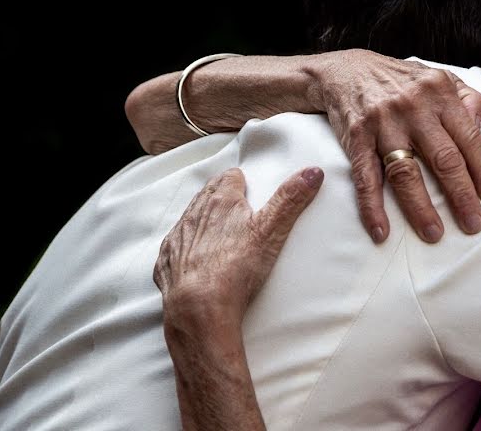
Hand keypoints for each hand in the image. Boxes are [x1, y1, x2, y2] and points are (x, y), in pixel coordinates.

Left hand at [154, 167, 323, 326]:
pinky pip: (176, 245)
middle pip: (208, 194)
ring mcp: (179, 237)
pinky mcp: (168, 261)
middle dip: (220, 195)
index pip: (230, 178)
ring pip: (191, 217)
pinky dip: (186, 245)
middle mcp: (195, 214)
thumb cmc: (236, 267)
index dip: (240, 181)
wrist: (199, 307)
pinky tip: (197, 256)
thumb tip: (312, 173)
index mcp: (221, 201)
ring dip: (203, 218)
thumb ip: (290, 199)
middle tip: (234, 202)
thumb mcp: (272, 230)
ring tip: (218, 227)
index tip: (247, 185)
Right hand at [315, 50, 480, 243]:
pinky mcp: (356, 137)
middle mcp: (414, 107)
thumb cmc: (401, 81)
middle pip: (443, 158)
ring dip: (420, 208)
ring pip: (406, 172)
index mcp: (440, 93)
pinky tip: (381, 231)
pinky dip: (372, 207)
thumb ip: (467, 98)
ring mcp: (383, 123)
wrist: (346, 70)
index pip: (469, 137)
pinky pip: (365, 177)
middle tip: (473, 224)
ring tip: (434, 233)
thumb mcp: (439, 77)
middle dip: (461, 195)